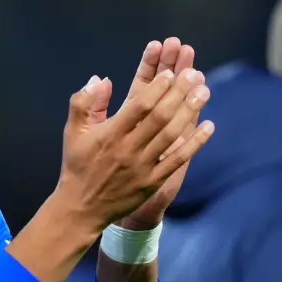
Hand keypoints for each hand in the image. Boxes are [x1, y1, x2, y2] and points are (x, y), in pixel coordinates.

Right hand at [54, 62, 213, 231]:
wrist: (82, 208)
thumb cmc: (78, 165)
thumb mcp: (73, 131)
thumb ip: (84, 102)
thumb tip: (102, 78)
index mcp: (110, 134)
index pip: (138, 106)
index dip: (156, 87)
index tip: (170, 72)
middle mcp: (128, 149)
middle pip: (159, 117)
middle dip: (178, 93)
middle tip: (193, 74)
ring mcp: (142, 167)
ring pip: (171, 135)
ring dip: (190, 112)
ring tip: (204, 92)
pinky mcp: (153, 182)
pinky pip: (178, 160)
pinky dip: (195, 143)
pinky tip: (208, 126)